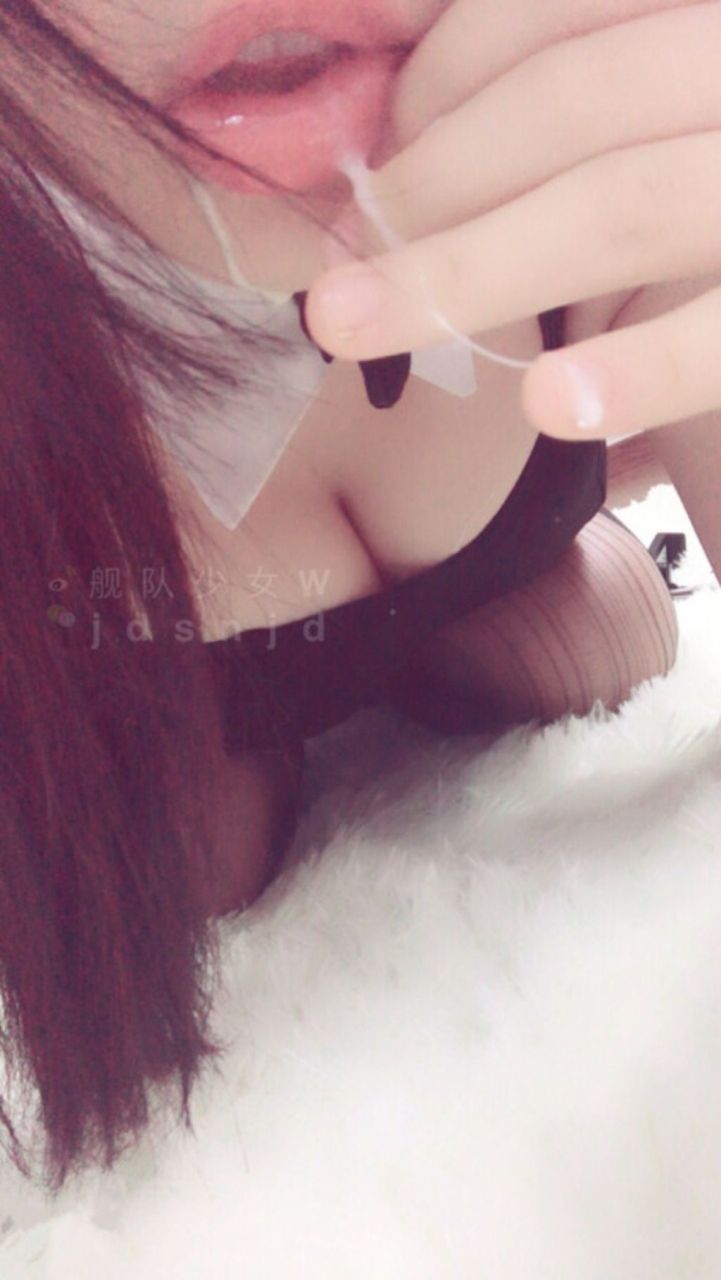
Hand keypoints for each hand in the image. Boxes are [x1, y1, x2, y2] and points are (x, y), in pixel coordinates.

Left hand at [305, 0, 720, 442]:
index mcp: (710, 6)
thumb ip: (595, 93)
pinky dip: (643, 367)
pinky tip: (550, 404)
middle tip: (336, 272)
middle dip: (429, 186)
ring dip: (469, 272)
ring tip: (357, 329)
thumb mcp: (676, 106)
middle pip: (577, 98)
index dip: (439, 78)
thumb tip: (409, 141)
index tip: (371, 165)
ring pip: (626, 201)